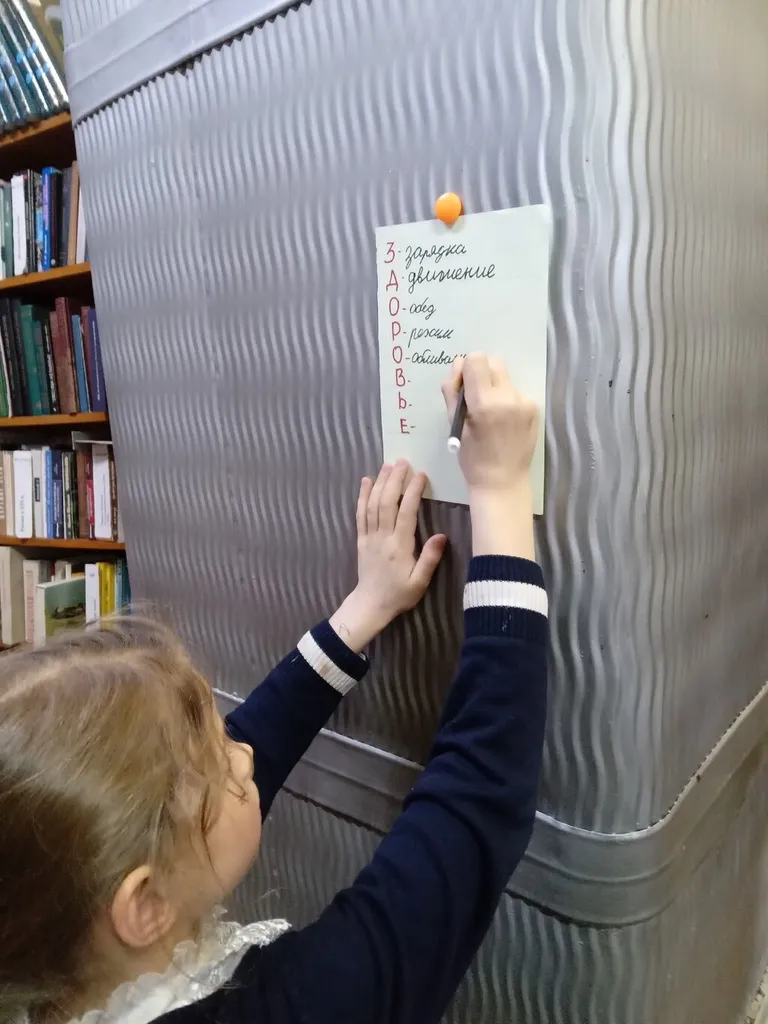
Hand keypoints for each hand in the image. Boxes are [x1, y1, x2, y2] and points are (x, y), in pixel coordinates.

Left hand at [329, 461, 446, 651]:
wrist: (371, 604)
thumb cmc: (399, 594)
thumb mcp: (420, 582)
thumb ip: (430, 558)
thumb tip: (441, 535)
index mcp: (399, 546)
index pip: (406, 512)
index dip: (413, 491)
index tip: (420, 475)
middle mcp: (383, 537)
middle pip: (387, 502)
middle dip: (395, 480)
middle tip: (403, 461)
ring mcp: (369, 536)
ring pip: (373, 504)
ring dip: (380, 483)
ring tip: (388, 465)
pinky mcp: (361, 538)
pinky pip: (360, 513)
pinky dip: (362, 496)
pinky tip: (366, 481)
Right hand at [442, 353, 537, 495]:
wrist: (502, 482)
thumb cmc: (472, 458)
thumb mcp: (454, 425)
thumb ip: (453, 391)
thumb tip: (458, 366)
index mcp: (484, 403)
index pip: (476, 359)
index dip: (467, 369)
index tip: (464, 387)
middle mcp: (508, 397)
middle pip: (493, 361)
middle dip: (481, 374)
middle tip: (476, 398)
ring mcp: (524, 402)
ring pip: (505, 377)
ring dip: (494, 387)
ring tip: (491, 414)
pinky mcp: (534, 408)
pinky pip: (515, 392)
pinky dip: (506, 399)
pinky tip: (504, 421)